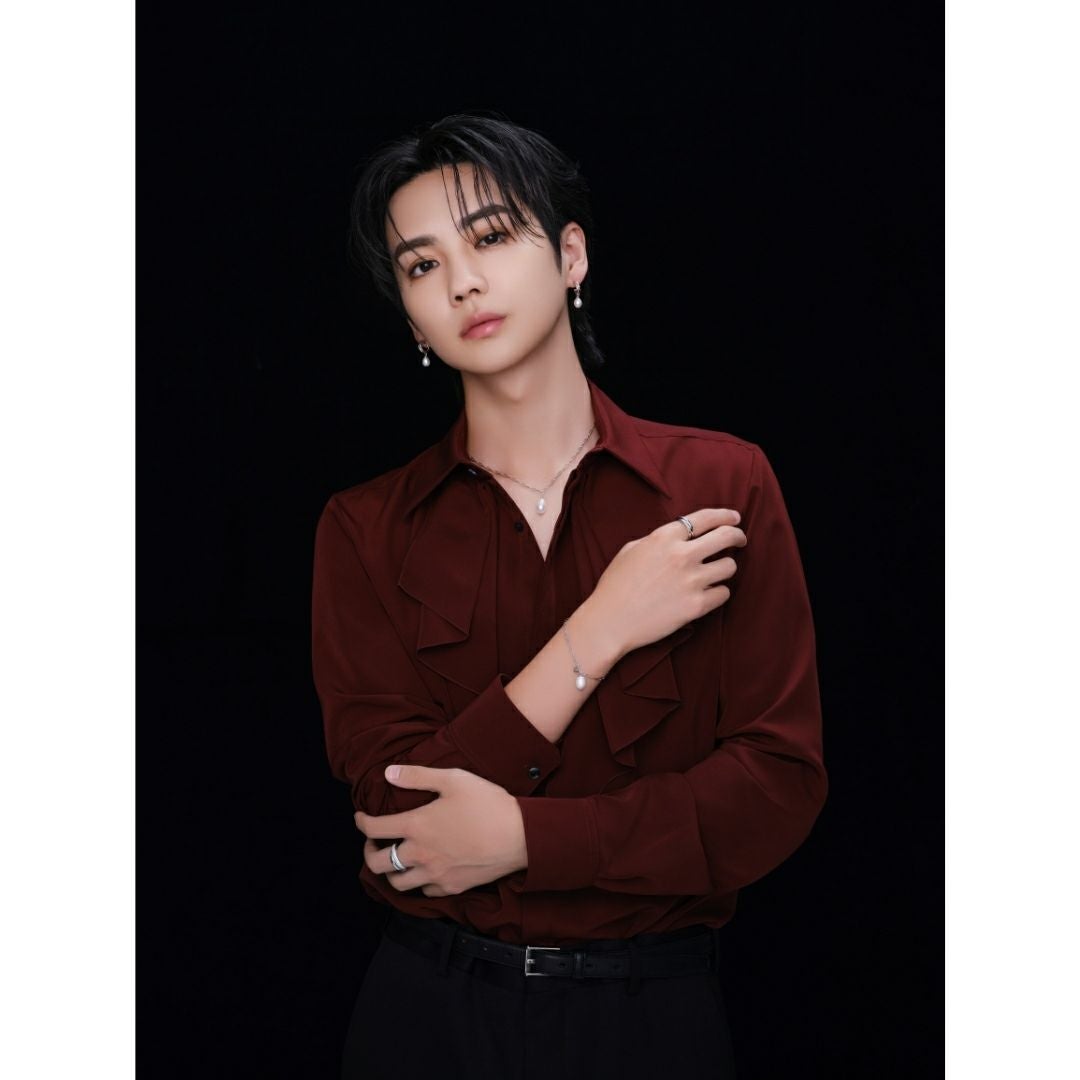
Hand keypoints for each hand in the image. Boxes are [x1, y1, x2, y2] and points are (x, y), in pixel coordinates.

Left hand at [354, 765, 527, 897]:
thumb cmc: (487, 803)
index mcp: (416, 826)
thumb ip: (417, 776)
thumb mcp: (453, 779)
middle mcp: (420, 854)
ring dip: (391, 872)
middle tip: (373, 844)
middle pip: (378, 864)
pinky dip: (418, 882)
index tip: (361, 817)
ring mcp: (435, 874)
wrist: (519, 836)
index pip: (374, 828)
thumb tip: (388, 773)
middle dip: (369, 853)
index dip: (361, 822)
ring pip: (398, 883)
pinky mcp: (452, 886)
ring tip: (395, 860)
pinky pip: (424, 891)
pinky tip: (423, 871)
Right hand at [588, 507, 745, 657]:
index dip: (725, 515)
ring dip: (725, 568)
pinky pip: (724, 593)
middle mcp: (681, 555)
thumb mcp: (631, 550)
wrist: (610, 622)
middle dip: (738, 536)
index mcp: (664, 537)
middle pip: (726, 537)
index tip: (734, 518)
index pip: (705, 518)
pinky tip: (708, 594)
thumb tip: (680, 537)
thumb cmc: (615, 586)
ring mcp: (691, 581)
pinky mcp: (696, 606)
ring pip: (729, 567)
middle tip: (740, 540)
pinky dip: (718, 593)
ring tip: (716, 572)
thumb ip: (658, 540)